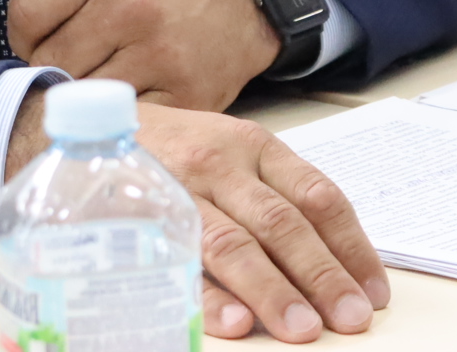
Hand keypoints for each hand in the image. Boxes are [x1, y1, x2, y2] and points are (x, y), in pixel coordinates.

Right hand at [6, 93, 387, 341]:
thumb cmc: (174, 150)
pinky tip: (235, 322)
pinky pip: (179, 262)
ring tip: (302, 329)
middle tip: (348, 319)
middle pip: (281, 223)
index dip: (350, 246)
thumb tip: (334, 262)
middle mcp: (221, 164)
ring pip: (233, 242)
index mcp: (255, 147)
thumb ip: (274, 196)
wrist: (83, 127)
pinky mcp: (140, 218)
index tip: (372, 292)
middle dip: (320, 274)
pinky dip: (209, 295)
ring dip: (271, 290)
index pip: (318, 196)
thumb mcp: (231, 153)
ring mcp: (179, 190)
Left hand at [8, 0, 279, 110]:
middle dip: (56, 73)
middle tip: (77, 69)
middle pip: (53, 64)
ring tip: (101, 88)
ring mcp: (161, 52)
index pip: (27, 15)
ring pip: (84, 99)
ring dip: (84, 102)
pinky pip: (124, 122)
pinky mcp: (185, 94)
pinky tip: (128, 105)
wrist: (244, 1)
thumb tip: (24, 54)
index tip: (46, 43)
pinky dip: (118, 121)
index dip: (27, 38)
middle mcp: (133, 5)